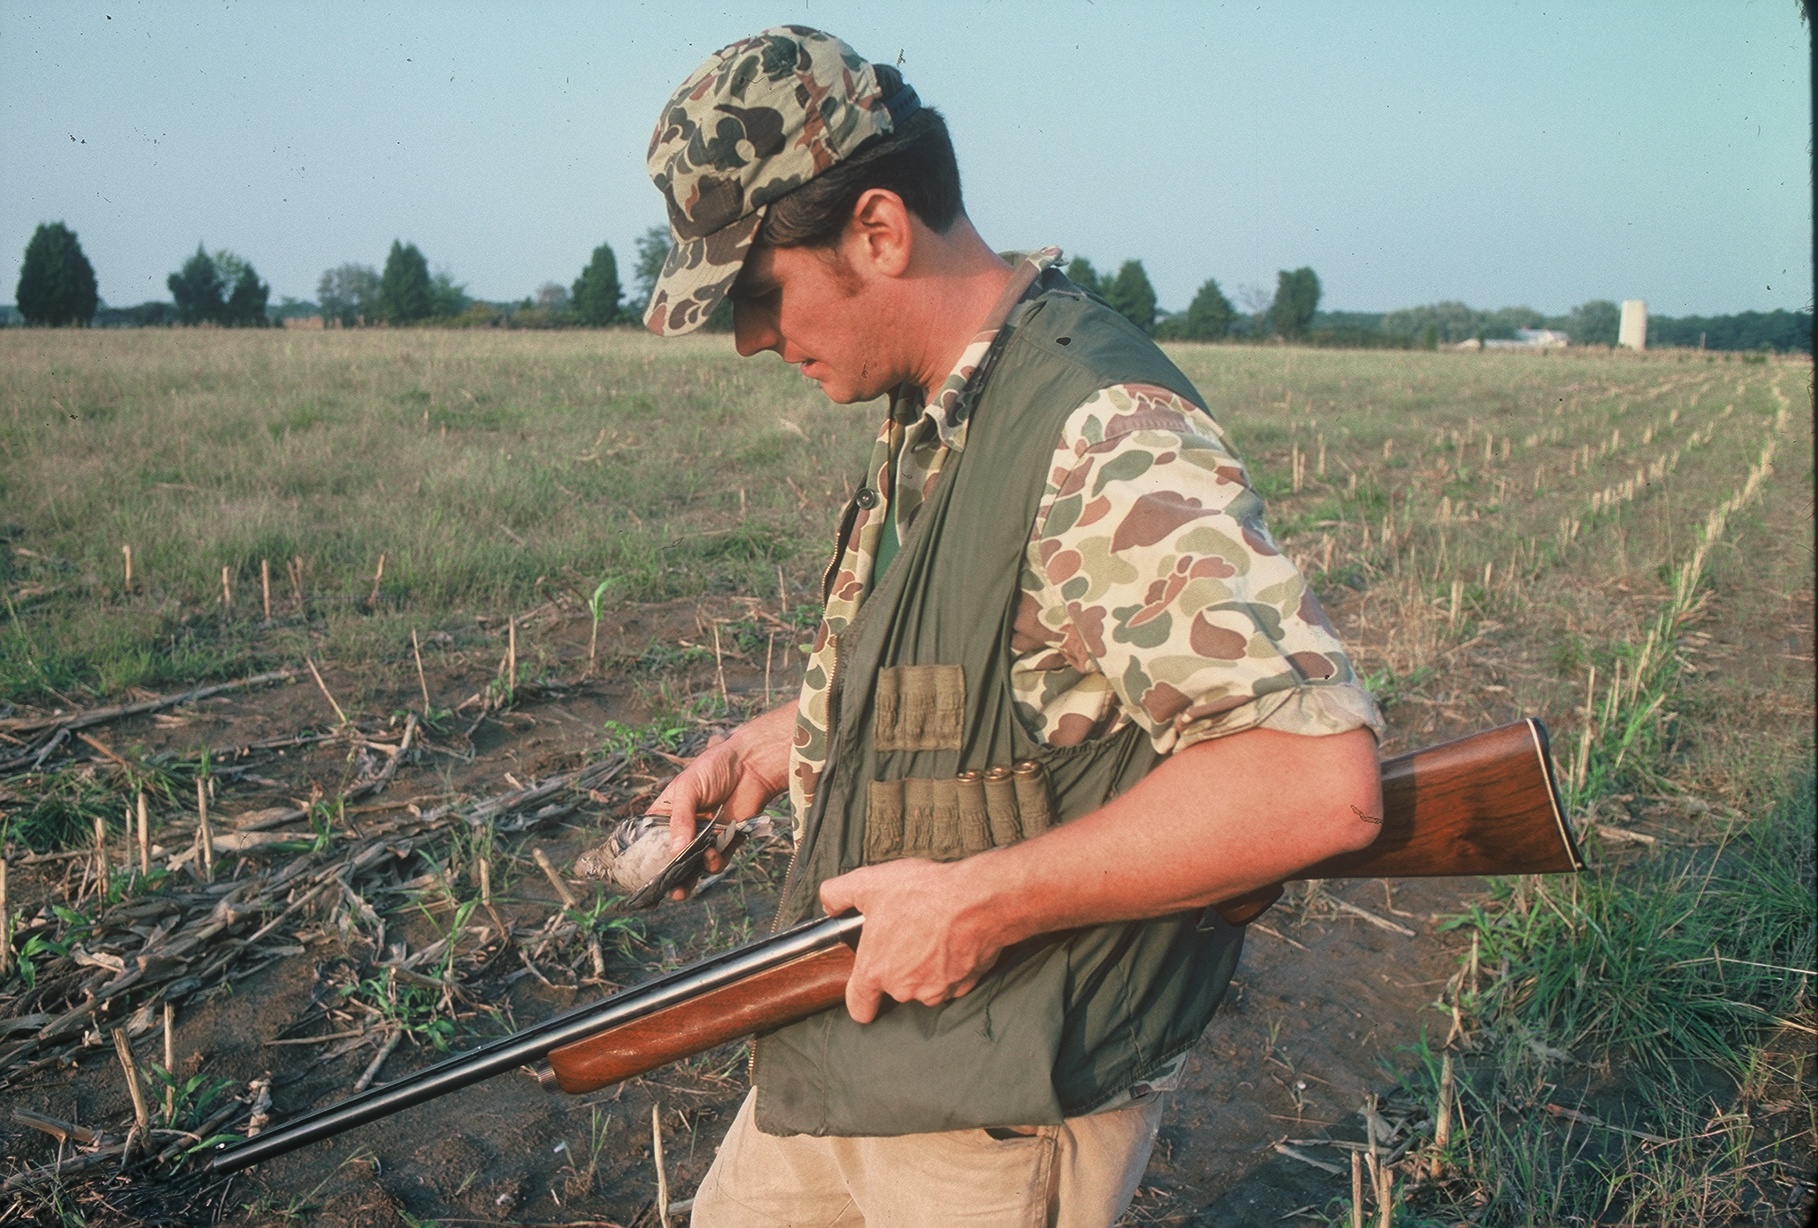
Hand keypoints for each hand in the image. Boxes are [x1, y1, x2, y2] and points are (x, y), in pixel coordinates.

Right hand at [650, 703, 794, 898]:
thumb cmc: (715, 766)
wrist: (753, 765)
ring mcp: (705, 836)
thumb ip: (681, 818)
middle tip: (670, 892)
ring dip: (692, 877)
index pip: (650, 841)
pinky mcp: (726, 841)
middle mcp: (683, 828)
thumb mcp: (689, 787)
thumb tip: (675, 850)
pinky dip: (715, 862)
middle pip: (672, 860)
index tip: (642, 881)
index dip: (645, 861)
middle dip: (669, 880)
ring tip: (690, 877)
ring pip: (694, 866)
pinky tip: (713, 854)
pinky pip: (718, 860)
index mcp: (666, 813)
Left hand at [819, 857, 1011, 1023]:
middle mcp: (904, 988)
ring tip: (933, 932)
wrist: (976, 900)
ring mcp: (937, 990)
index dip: (861, 1001)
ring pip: (926, 985)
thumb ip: (837, 893)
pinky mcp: (965, 985)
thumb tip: (829, 903)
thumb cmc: (922, 894)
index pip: (859, 1007)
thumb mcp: (868, 883)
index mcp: (876, 971)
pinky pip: (953, 980)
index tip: (866, 993)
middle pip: (896, 988)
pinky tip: (954, 939)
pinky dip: (952, 965)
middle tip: (907, 933)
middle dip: (900, 966)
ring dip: (927, 967)